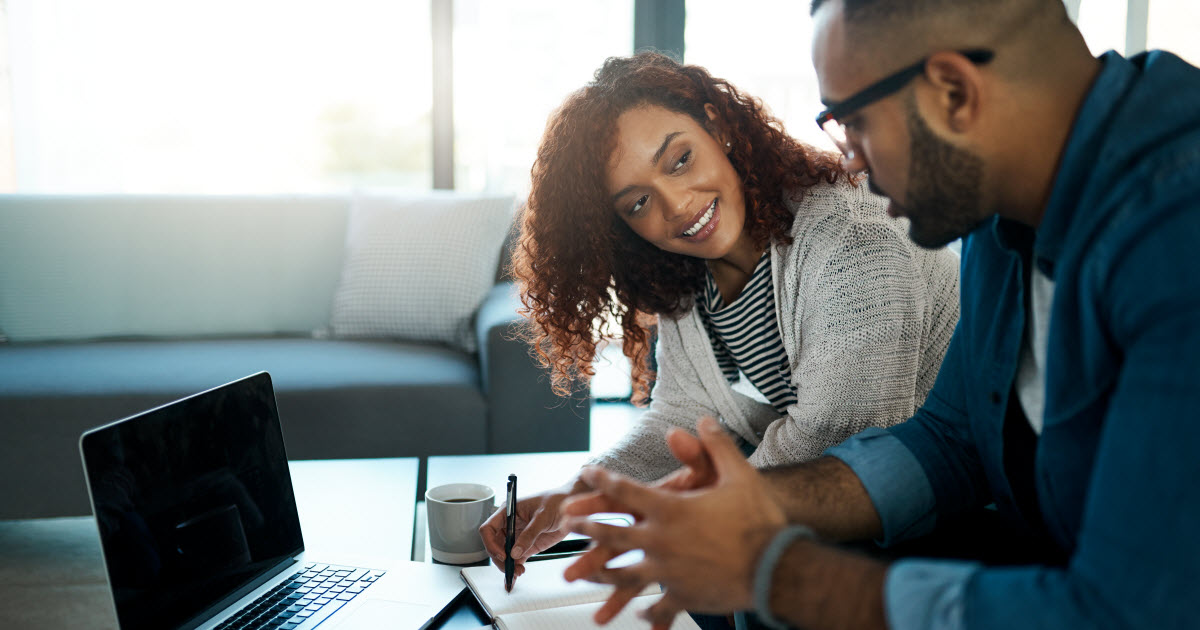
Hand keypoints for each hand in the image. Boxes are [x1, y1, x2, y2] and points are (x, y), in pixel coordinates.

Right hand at [478, 477, 585, 580]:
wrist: (573, 509)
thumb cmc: (557, 501)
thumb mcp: (542, 516)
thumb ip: (529, 534)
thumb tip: (515, 552)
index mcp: (508, 512)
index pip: (488, 529)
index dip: (491, 543)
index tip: (502, 554)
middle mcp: (509, 525)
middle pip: (494, 545)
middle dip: (500, 558)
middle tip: (511, 568)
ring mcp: (518, 537)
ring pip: (504, 555)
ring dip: (507, 566)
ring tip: (518, 573)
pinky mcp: (527, 546)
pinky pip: (516, 559)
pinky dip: (514, 568)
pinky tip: (516, 576)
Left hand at [560, 417, 785, 627]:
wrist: (776, 567)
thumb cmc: (759, 519)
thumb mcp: (738, 475)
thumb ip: (715, 447)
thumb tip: (702, 420)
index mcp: (670, 509)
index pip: (625, 490)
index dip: (602, 480)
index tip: (586, 474)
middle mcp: (661, 541)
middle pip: (612, 534)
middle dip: (587, 528)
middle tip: (568, 525)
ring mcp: (668, 572)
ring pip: (624, 575)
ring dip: (602, 573)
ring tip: (586, 575)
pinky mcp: (682, 596)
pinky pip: (658, 605)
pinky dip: (648, 612)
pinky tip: (640, 616)